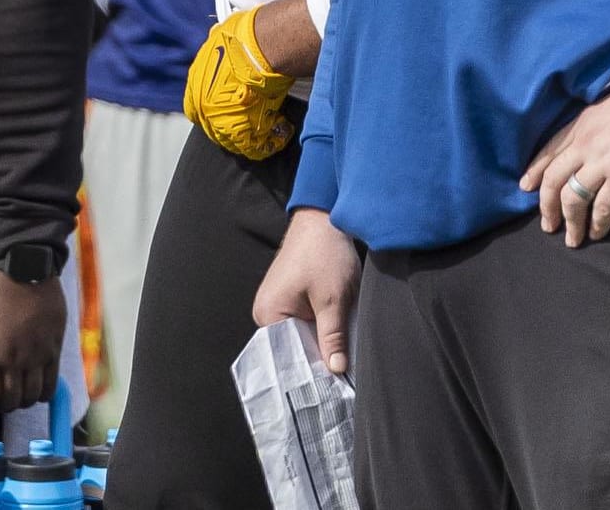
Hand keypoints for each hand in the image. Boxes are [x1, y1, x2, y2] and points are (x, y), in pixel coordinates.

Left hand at [0, 264, 65, 415]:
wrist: (22, 267)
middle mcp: (15, 361)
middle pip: (11, 403)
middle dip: (2, 405)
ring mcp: (38, 357)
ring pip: (32, 398)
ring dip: (22, 400)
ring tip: (17, 391)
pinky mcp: (55, 350)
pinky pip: (52, 385)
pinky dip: (43, 393)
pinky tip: (35, 387)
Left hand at [184, 5, 295, 160]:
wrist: (259, 47)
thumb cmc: (243, 37)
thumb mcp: (220, 37)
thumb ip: (218, 46)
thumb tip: (220, 37)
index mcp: (196, 84)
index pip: (195, 108)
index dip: (210, 112)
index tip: (223, 111)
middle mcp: (203, 104)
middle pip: (214, 128)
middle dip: (233, 126)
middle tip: (252, 122)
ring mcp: (220, 119)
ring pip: (233, 141)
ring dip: (251, 137)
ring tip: (269, 129)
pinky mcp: (240, 129)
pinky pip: (253, 147)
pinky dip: (269, 143)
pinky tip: (282, 130)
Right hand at [253, 208, 359, 376]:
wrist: (325, 219)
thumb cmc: (324, 255)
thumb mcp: (334, 300)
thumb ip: (333, 337)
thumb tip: (336, 371)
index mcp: (268, 314)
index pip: (287, 357)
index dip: (312, 372)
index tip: (333, 390)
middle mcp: (265, 312)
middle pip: (294, 348)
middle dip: (318, 359)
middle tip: (343, 381)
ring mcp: (276, 305)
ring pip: (302, 337)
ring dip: (322, 344)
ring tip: (342, 364)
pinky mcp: (289, 299)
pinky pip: (304, 324)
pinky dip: (321, 331)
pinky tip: (338, 340)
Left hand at [518, 77, 609, 248]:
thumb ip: (596, 125)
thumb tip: (594, 139)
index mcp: (581, 124)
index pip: (549, 152)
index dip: (536, 172)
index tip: (526, 187)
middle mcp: (585, 144)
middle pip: (553, 179)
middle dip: (546, 205)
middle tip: (547, 225)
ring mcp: (603, 163)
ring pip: (573, 198)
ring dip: (570, 221)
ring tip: (571, 239)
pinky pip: (603, 207)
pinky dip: (597, 223)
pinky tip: (596, 233)